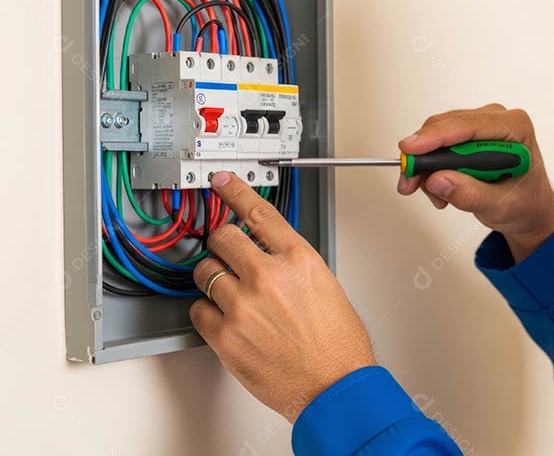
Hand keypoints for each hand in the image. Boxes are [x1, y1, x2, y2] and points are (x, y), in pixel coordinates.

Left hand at [190, 172, 375, 422]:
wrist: (334, 386)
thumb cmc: (339, 345)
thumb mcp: (327, 287)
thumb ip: (295, 266)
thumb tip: (273, 256)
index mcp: (298, 260)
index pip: (260, 212)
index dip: (236, 192)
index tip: (223, 182)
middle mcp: (268, 276)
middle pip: (224, 238)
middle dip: (223, 243)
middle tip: (226, 252)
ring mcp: (243, 305)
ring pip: (206, 272)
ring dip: (214, 278)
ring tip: (230, 293)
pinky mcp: (225, 336)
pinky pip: (199, 310)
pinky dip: (208, 312)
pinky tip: (227, 319)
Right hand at [397, 104, 553, 261]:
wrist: (528, 209)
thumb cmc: (525, 203)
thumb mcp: (500, 206)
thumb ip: (470, 194)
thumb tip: (437, 180)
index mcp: (515, 128)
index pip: (468, 125)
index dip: (435, 136)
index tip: (411, 149)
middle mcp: (496, 119)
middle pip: (446, 127)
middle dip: (424, 157)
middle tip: (410, 184)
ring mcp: (480, 126)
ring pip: (436, 135)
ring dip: (427, 167)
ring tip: (436, 196)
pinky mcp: (467, 136)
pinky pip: (437, 145)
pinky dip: (431, 168)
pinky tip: (441, 189)